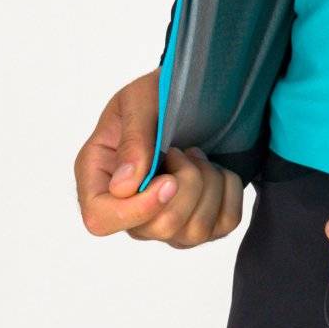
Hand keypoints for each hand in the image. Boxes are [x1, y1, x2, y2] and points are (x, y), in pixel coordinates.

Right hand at [74, 68, 243, 246]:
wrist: (190, 95)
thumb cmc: (155, 95)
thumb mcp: (139, 100)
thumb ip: (132, 140)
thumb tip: (123, 187)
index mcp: (98, 179)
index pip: (101, 220)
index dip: (137, 209)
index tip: (169, 180)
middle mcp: (128, 210)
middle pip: (159, 228)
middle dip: (186, 184)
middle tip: (184, 150)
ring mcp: (163, 223)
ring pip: (194, 232)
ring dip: (208, 184)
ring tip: (197, 155)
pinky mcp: (197, 224)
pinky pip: (225, 223)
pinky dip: (229, 190)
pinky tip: (216, 169)